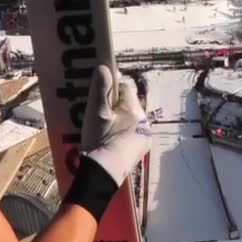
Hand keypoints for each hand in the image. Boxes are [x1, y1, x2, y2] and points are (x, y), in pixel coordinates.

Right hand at [81, 66, 150, 187]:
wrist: (102, 174)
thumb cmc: (100, 140)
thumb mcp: (97, 113)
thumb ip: (101, 89)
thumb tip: (104, 67)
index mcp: (136, 111)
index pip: (125, 88)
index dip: (110, 90)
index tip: (98, 97)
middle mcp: (145, 123)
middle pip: (127, 104)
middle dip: (112, 106)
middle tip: (96, 114)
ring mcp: (143, 138)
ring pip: (128, 119)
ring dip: (116, 119)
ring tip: (100, 128)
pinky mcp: (139, 150)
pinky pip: (129, 132)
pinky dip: (119, 132)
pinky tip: (107, 139)